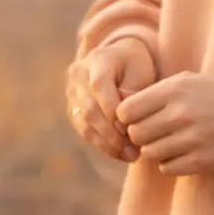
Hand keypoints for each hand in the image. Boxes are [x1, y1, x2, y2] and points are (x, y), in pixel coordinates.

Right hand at [66, 38, 155, 161]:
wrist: (120, 58)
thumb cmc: (135, 64)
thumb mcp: (141, 69)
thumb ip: (133, 89)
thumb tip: (123, 115)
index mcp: (96, 61)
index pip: (99, 87)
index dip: (114, 111)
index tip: (133, 130)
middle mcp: (78, 76)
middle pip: (90, 110)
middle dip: (112, 134)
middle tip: (134, 152)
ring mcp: (72, 93)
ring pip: (85, 124)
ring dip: (107, 144)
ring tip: (130, 156)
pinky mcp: (73, 109)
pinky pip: (84, 130)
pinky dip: (102, 144)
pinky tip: (120, 154)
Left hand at [116, 72, 213, 176]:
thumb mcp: (187, 81)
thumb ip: (155, 91)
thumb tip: (120, 102)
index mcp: (175, 90)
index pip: (127, 111)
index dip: (127, 117)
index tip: (136, 118)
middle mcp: (181, 114)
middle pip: (135, 134)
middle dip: (139, 135)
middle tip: (152, 132)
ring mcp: (192, 139)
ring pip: (149, 153)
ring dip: (154, 150)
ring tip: (168, 141)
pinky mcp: (201, 161)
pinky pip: (167, 168)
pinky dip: (169, 163)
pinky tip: (181, 152)